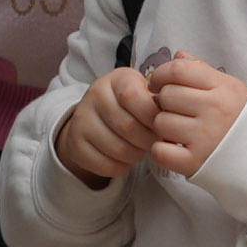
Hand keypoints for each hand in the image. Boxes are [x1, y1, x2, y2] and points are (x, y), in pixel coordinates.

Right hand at [55, 63, 162, 184]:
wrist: (94, 117)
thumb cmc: (129, 106)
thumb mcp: (142, 93)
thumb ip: (157, 102)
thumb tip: (171, 119)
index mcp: (115, 79)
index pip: (133, 96)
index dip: (152, 116)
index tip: (161, 125)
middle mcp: (94, 95)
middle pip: (127, 126)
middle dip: (148, 140)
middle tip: (154, 143)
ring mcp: (81, 119)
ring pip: (118, 148)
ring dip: (136, 155)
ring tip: (141, 150)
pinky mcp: (75, 143)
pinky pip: (105, 164)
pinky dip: (122, 167)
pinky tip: (126, 159)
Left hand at [141, 49, 246, 174]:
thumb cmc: (243, 120)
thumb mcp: (230, 89)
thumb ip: (202, 70)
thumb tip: (178, 56)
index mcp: (222, 88)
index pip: (178, 70)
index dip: (161, 74)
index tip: (159, 83)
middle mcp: (214, 111)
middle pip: (167, 95)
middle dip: (165, 102)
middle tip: (175, 110)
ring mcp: (205, 138)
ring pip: (160, 123)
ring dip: (163, 127)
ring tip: (179, 130)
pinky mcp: (196, 163)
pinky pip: (161, 151)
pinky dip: (162, 150)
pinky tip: (174, 148)